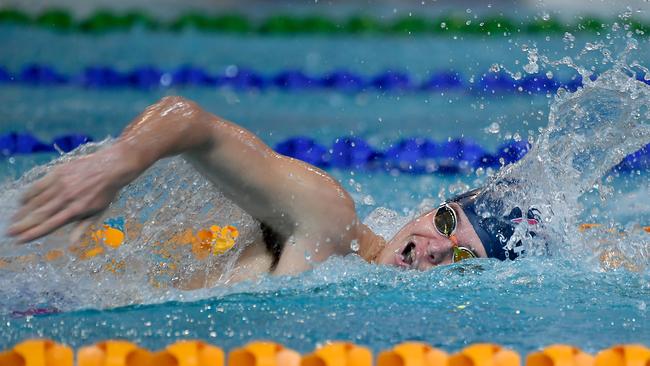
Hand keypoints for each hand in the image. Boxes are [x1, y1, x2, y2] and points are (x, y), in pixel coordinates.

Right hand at [7, 145, 136, 242]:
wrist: (111, 167)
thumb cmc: (106, 192)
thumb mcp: (98, 212)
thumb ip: (82, 227)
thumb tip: (71, 244)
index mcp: (76, 210)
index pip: (50, 225)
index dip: (34, 233)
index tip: (20, 240)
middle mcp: (67, 198)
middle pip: (40, 215)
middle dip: (23, 225)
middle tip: (9, 233)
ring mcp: (61, 185)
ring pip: (37, 201)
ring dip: (23, 212)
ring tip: (13, 220)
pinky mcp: (58, 173)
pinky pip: (39, 185)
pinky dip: (29, 194)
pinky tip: (21, 202)